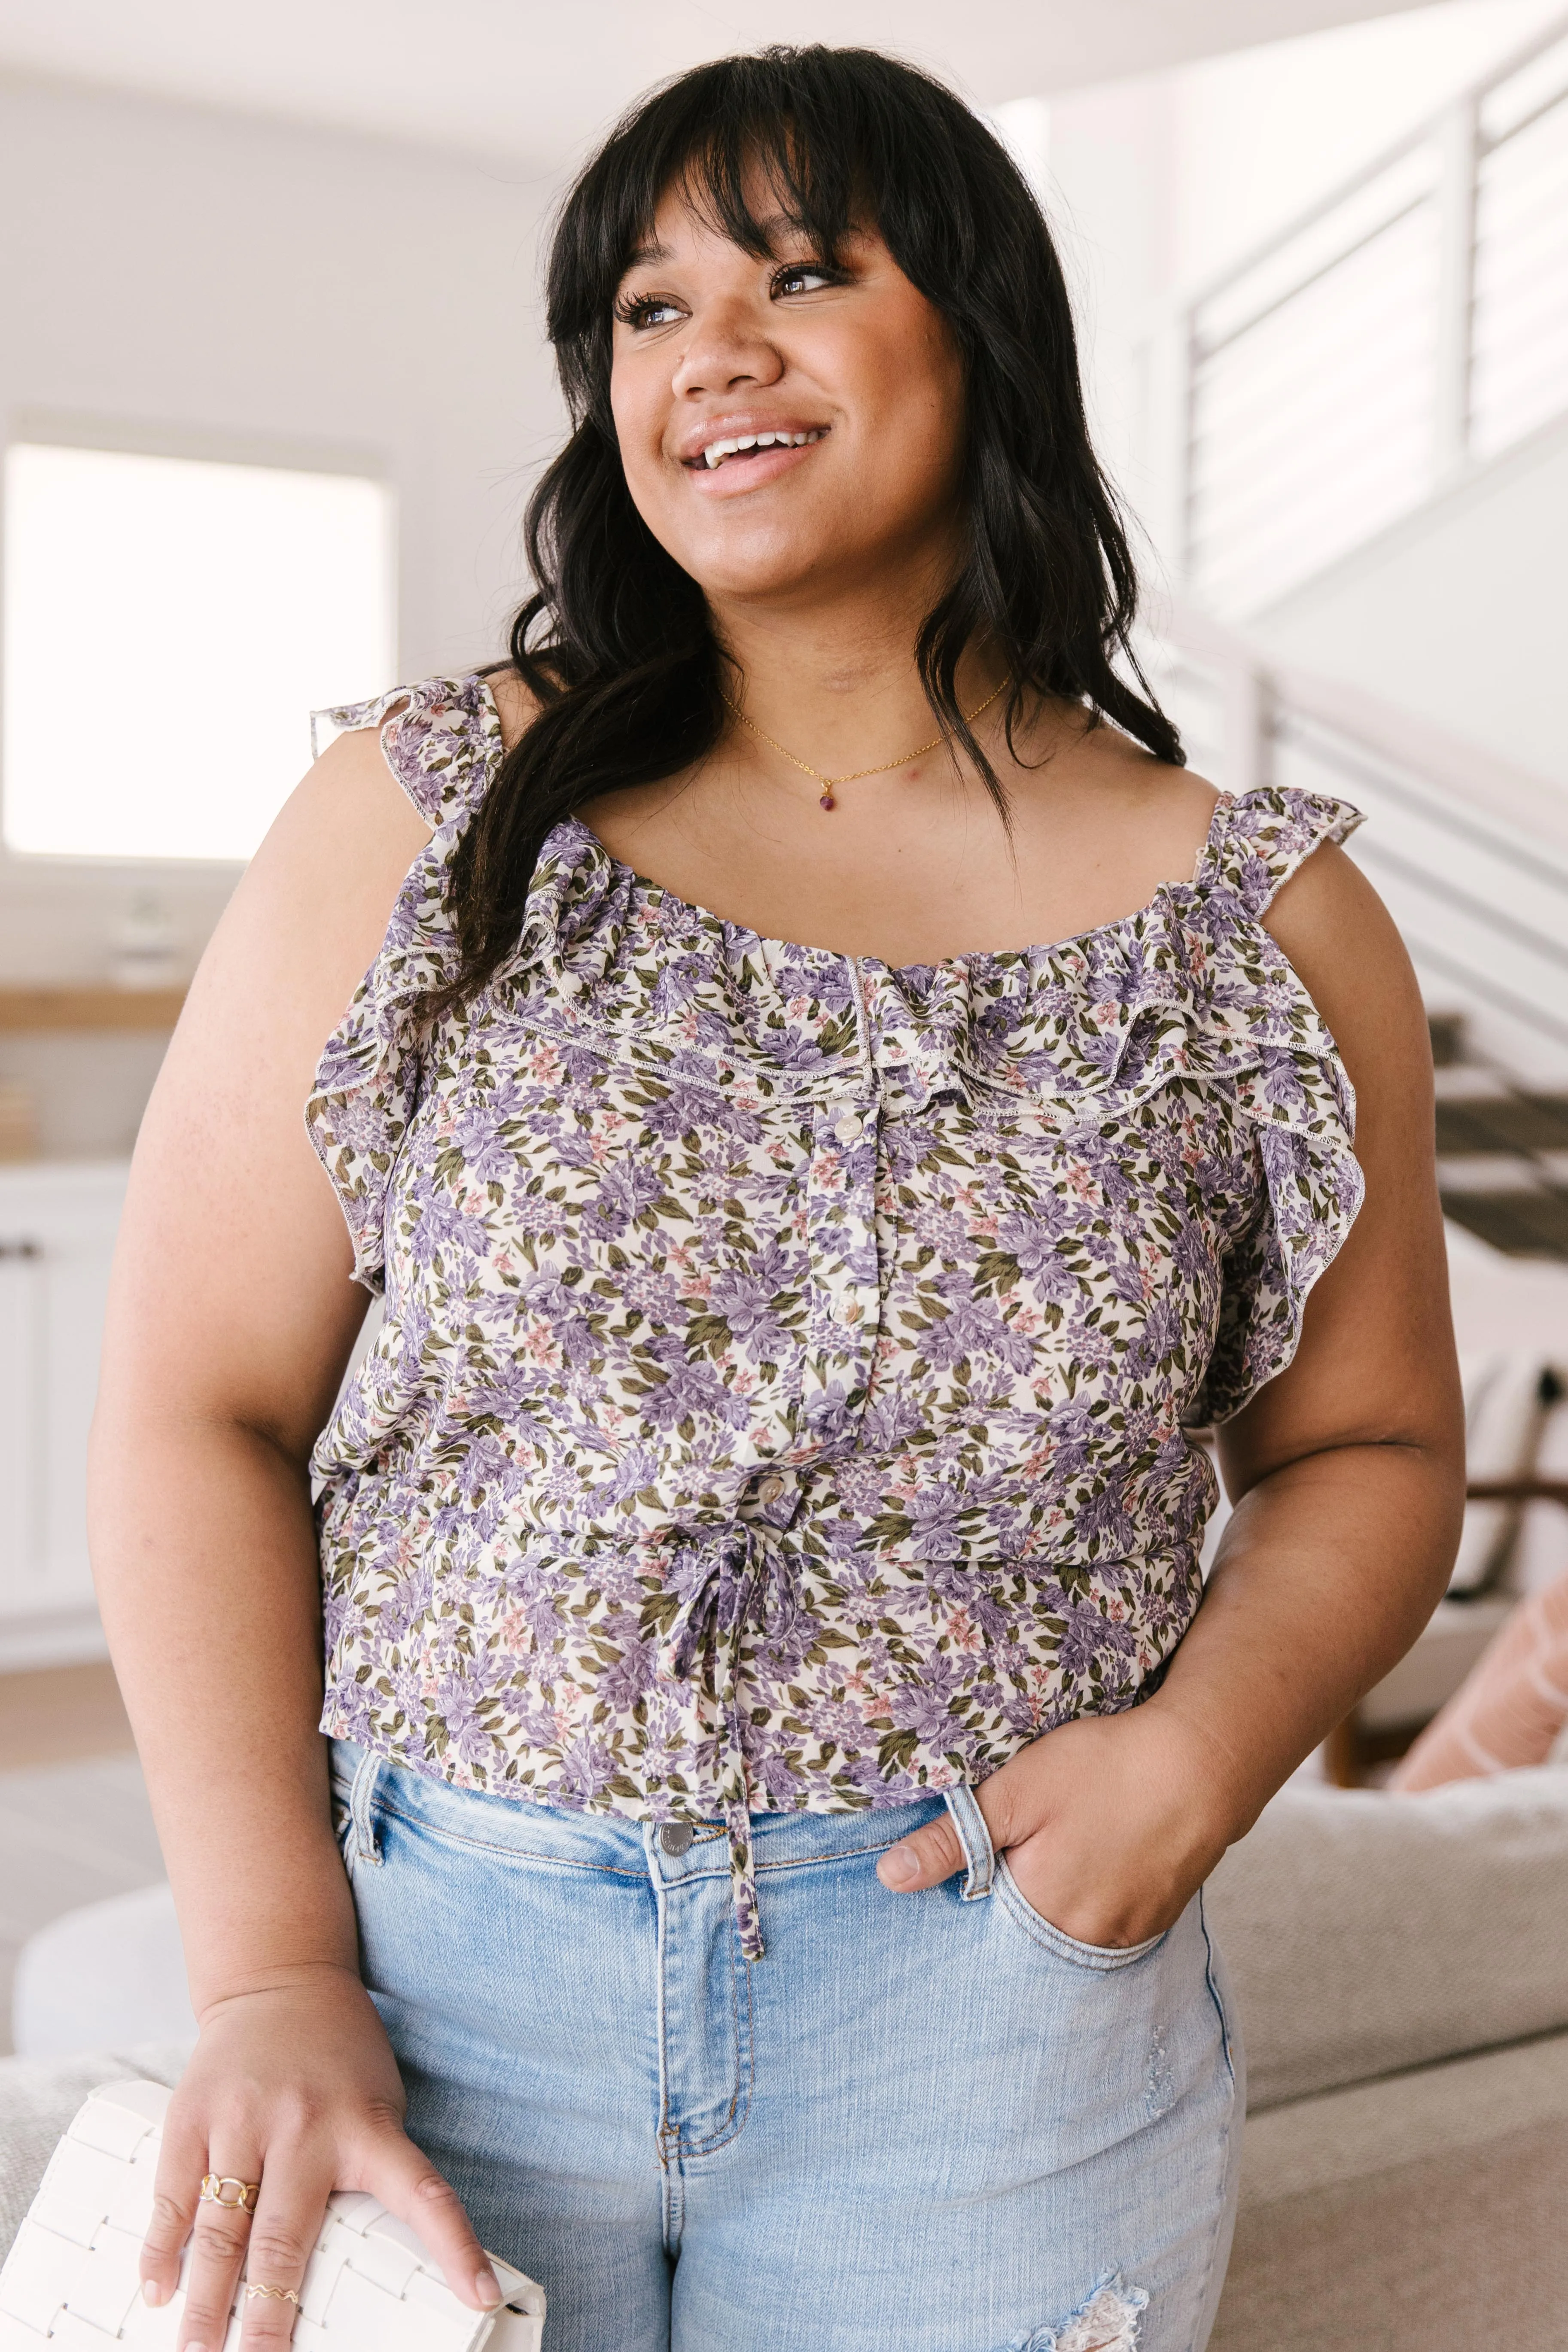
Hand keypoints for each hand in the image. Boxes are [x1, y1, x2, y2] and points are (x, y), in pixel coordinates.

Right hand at [141, 1963, 498, 2350]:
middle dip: (266, 2320)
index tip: (480, 2296)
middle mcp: (305, 2128)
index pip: (423, 2194)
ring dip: (203, 2301)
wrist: (282, 1978)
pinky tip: (157, 2288)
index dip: (455, 2249)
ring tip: (196, 2350)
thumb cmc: (340, 2059)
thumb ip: (371, 2173)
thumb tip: (367, 2266)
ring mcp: (244, 2121)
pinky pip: (173, 2194)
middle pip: (282, 2244)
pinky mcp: (193, 2113)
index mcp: (368, 2129)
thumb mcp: (376, 2107)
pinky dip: (161, 2248)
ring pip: (218, 2230)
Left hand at [875, 1705, 1235, 1947]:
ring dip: (1053, 1898)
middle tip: (1025, 1842)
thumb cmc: (1106, 1769)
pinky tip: (1097, 1855)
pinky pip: (1105, 1922)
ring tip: (1064, 1845)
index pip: (977, 1927)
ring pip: (1064, 1929)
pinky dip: (1092, 1896)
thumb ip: (954, 1840)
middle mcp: (1083, 1942)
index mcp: (1039, 1913)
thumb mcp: (1016, 1791)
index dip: (968, 1891)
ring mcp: (1125, 1935)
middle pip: (1021, 1934)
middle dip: (1010, 1898)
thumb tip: (889, 1879)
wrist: (1205, 1762)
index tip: (971, 1861)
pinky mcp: (1155, 1920)